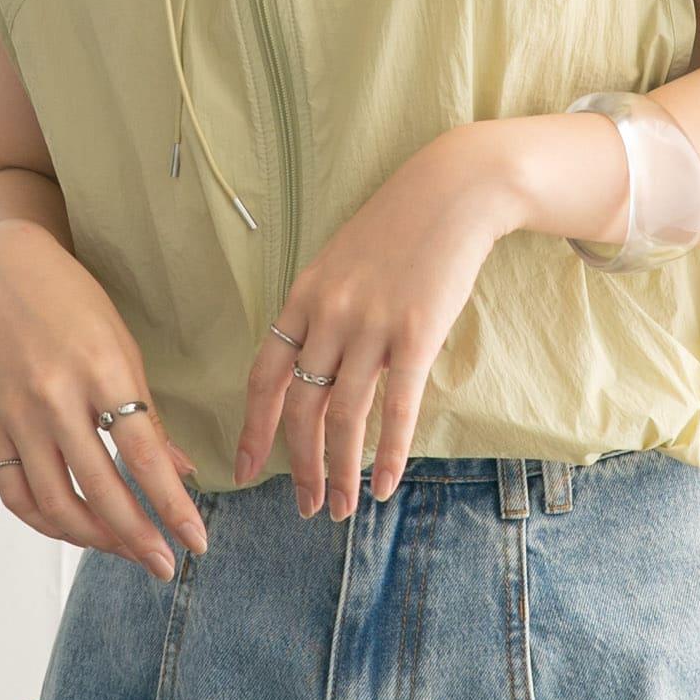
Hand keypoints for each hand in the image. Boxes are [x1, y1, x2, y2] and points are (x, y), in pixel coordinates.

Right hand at [0, 220, 209, 579]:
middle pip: (101, 489)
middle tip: (166, 566)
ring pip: (55, 502)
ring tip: (125, 551)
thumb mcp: (124, 349)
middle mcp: (55, 398)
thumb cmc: (76, 305)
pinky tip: (75, 532)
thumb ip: (148, 417)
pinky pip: (15, 492)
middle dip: (138, 538)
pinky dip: (46, 522)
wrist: (1, 271)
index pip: (143, 457)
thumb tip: (181, 474)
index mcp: (102, 371)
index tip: (197, 542)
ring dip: (95, 539)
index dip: (172, 506)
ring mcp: (15, 414)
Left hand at [233, 125, 525, 519]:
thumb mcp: (342, 263)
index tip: (247, 471)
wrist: (453, 191)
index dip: (254, 429)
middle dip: (299, 466)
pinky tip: (388, 485)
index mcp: (303, 298)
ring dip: (340, 472)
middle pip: (300, 408)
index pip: (264, 377)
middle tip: (306, 506)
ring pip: (344, 417)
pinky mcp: (417, 333)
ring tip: (342, 508)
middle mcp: (328, 315)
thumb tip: (314, 368)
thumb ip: (323, 312)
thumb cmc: (400, 228)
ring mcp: (371, 326)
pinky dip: (390, 454)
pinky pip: (397, 409)